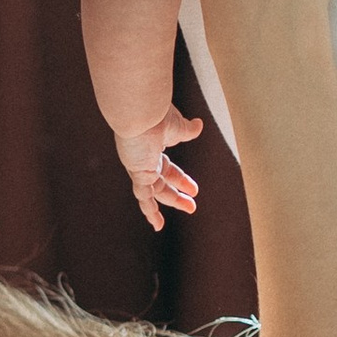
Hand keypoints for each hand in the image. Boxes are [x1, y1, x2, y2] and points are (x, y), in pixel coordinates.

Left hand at [118, 104, 203, 230]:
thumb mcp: (177, 125)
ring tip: (187, 212)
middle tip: (192, 206)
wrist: (140, 111)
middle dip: (176, 195)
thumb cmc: (155, 113)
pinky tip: (156, 225)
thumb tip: (198, 126)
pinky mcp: (137, 173)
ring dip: (170, 202)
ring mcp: (139, 167)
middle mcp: (143, 159)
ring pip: (153, 191)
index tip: (194, 190)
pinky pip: (143, 196)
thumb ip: (186, 130)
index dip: (180, 180)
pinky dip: (149, 211)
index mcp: (152, 147)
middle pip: (160, 182)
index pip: (166, 168)